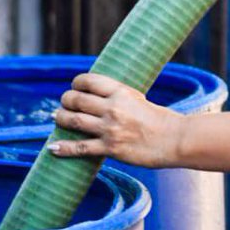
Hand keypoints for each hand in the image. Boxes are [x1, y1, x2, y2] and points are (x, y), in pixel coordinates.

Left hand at [49, 73, 181, 167]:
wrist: (175, 140)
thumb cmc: (161, 120)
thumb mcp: (139, 99)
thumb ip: (119, 97)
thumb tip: (100, 97)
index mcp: (121, 92)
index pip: (88, 81)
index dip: (76, 83)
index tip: (74, 87)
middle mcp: (113, 108)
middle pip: (76, 100)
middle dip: (66, 101)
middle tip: (64, 105)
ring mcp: (110, 129)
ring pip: (73, 121)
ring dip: (60, 119)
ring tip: (57, 118)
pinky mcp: (111, 148)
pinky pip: (80, 148)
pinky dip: (64, 148)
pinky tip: (53, 148)